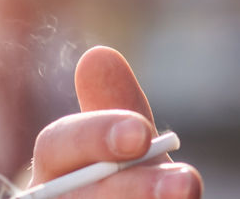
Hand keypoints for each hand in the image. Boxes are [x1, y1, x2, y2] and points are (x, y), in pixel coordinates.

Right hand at [29, 45, 202, 197]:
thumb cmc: (128, 198)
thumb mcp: (131, 162)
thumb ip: (119, 117)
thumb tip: (98, 54)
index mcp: (52, 178)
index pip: (57, 146)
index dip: (97, 136)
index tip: (143, 133)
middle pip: (77, 197)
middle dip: (132, 190)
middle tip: (187, 184)